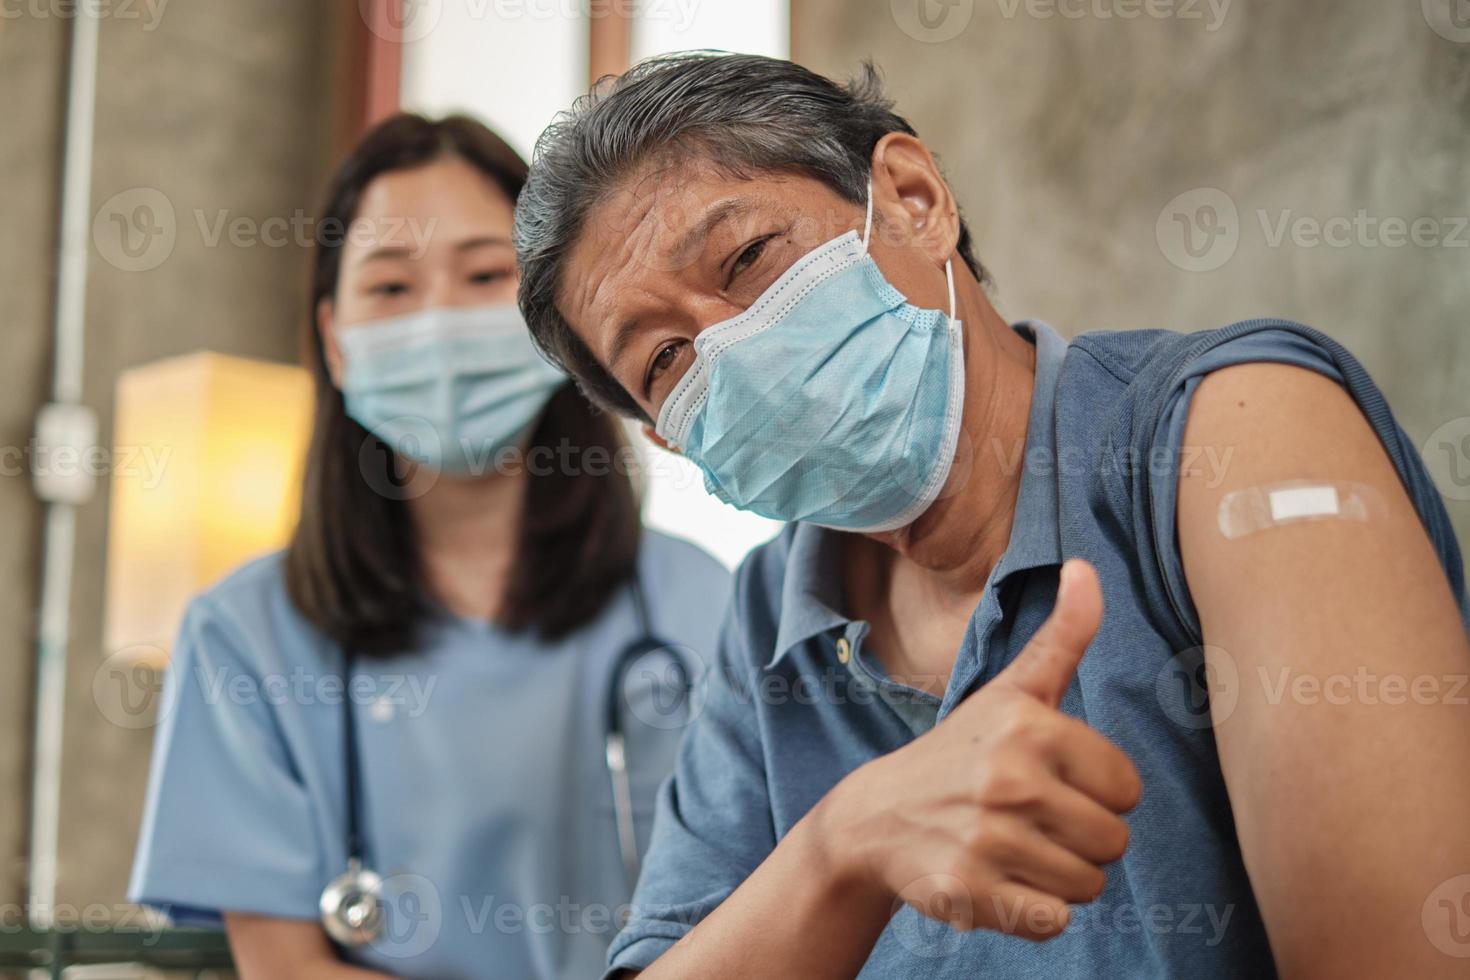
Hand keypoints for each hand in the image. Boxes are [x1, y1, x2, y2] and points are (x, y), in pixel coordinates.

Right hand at [824, 559, 1141, 940]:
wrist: (875, 818)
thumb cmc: (960, 752)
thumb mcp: (1011, 690)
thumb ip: (1062, 635)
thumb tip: (1087, 567)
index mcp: (1029, 726)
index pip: (1128, 788)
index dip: (1098, 791)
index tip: (1052, 781)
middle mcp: (1008, 780)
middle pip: (1113, 841)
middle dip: (1081, 839)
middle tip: (1030, 820)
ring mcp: (987, 839)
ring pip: (1088, 886)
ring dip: (1059, 876)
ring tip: (1012, 848)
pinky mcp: (971, 892)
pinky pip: (1054, 922)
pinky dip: (1035, 912)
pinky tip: (1000, 882)